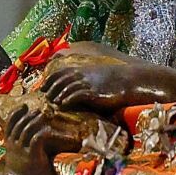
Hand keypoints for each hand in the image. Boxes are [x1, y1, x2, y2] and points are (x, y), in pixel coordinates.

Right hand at [0, 102, 101, 174]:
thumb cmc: (23, 172)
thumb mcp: (19, 155)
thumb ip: (23, 144)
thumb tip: (32, 134)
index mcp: (10, 143)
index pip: (10, 123)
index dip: (16, 112)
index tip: (23, 105)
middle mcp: (14, 145)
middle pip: (18, 124)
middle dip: (28, 115)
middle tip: (37, 110)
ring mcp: (22, 151)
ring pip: (27, 129)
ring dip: (35, 121)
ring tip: (43, 116)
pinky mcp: (32, 156)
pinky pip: (36, 139)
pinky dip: (42, 132)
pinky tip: (48, 131)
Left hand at [42, 45, 175, 114]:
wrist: (133, 81)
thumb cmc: (119, 80)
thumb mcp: (101, 76)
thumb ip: (89, 80)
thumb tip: (82, 89)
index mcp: (84, 69)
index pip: (60, 72)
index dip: (50, 79)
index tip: (43, 87)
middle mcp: (83, 74)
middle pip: (59, 79)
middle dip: (49, 87)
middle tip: (42, 96)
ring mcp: (88, 83)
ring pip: (65, 87)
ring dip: (56, 94)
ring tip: (51, 102)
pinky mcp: (94, 92)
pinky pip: (76, 95)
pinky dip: (67, 99)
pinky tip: (62, 104)